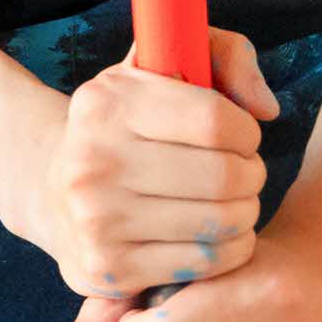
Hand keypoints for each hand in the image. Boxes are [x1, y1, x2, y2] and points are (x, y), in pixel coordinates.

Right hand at [18, 28, 275, 321]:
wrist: (56, 192)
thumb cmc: (131, 127)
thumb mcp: (166, 68)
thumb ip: (225, 55)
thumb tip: (265, 108)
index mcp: (106, 102)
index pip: (214, 121)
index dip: (246, 132)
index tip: (242, 137)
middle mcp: (91, 160)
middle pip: (223, 176)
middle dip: (251, 176)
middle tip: (243, 176)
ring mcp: (94, 219)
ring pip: (220, 223)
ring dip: (244, 214)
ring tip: (231, 204)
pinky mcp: (106, 267)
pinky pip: (204, 262)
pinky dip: (228, 250)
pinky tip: (216, 235)